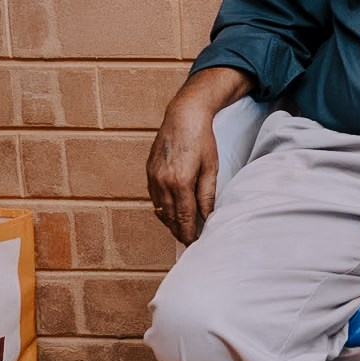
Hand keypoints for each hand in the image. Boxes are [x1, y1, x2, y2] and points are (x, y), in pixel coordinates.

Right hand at [147, 91, 223, 244]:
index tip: (195, 243)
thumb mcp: (211, 168)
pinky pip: (154, 197)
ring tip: (182, 229)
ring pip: (160, 209)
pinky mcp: (148, 172)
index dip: (189, 234)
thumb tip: (208, 216)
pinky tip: (172, 210)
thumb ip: (207, 195)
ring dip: (170, 221)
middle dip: (179, 231)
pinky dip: (162, 207)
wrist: (183, 117)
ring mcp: (152, 177)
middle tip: (189, 240)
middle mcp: (162, 182)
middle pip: (170, 217)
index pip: (184, 218)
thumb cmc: (202, 140)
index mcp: (180, 183)